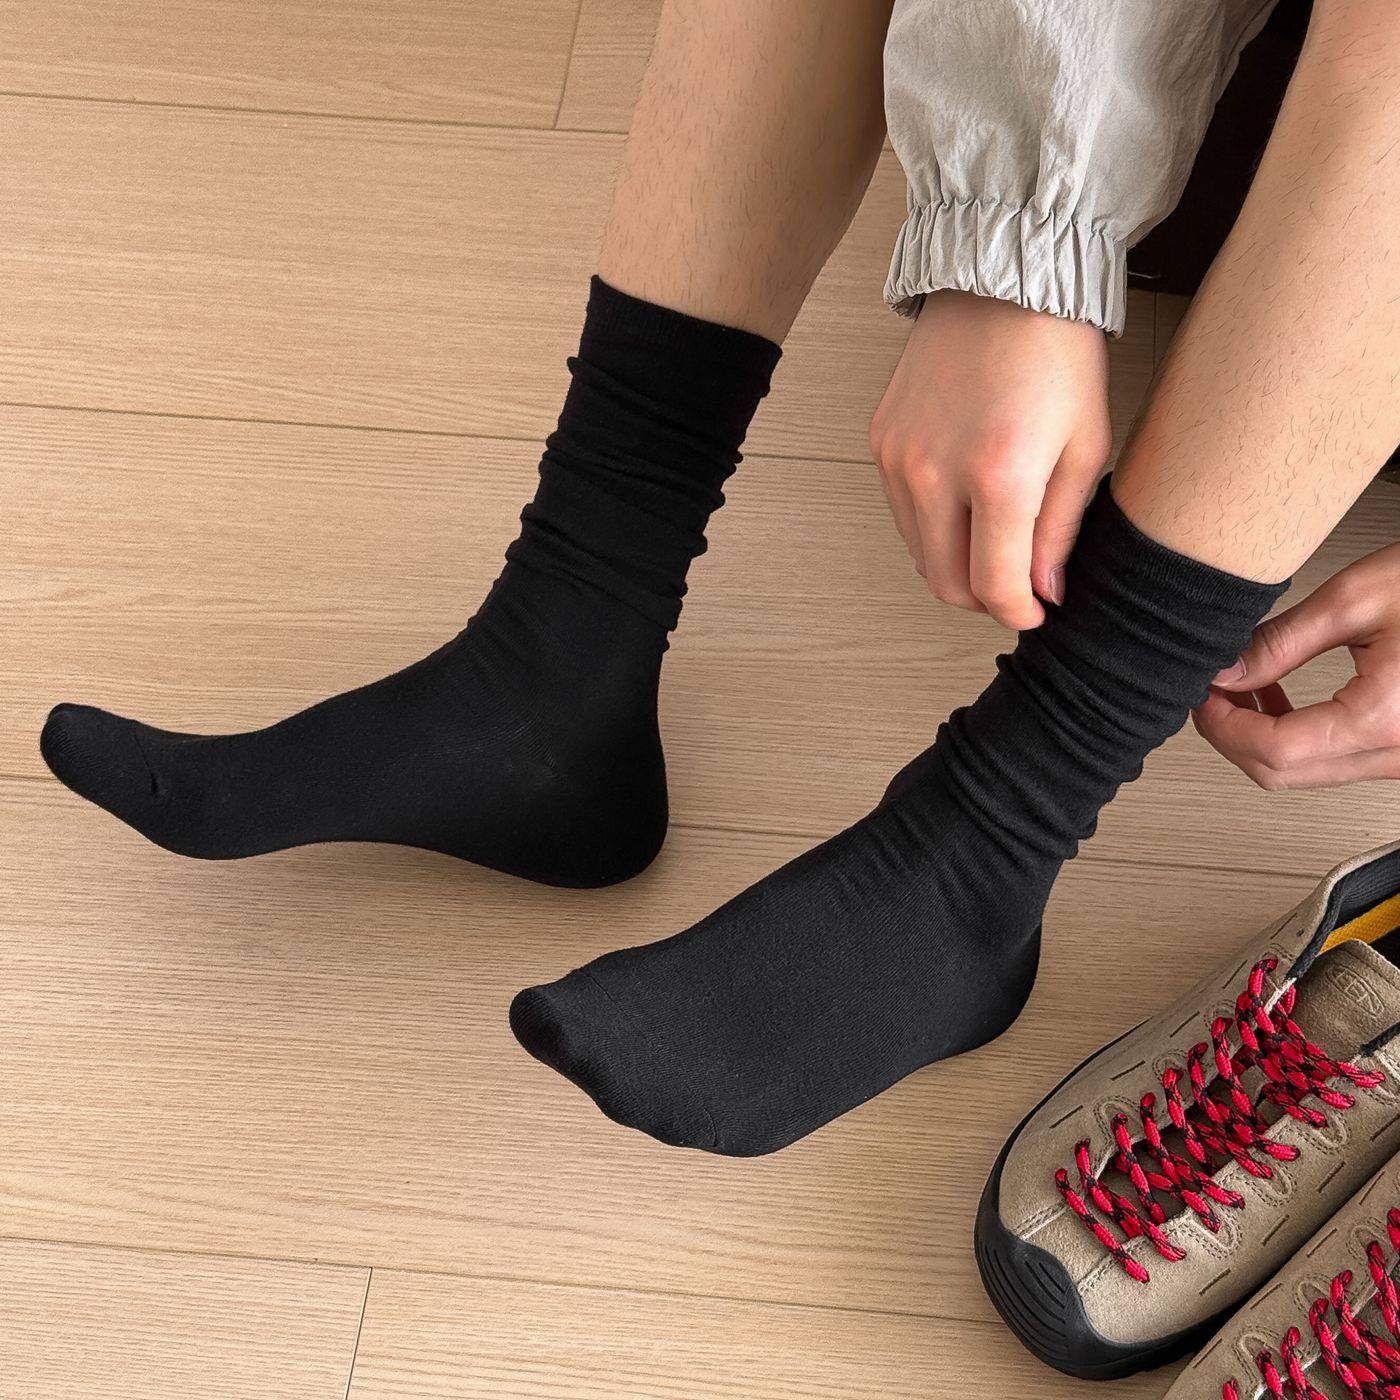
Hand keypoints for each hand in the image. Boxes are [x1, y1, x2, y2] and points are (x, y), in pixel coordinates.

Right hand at [868, 289, 1111, 629]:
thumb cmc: (1057, 355)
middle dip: (984, 598)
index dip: (1017, 613)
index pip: (994, 586)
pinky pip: (903, 514)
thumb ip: (1059, 531)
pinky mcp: (881, 443)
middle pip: (946, 583)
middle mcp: (937, 474)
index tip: (1035, 612)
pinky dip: (933, 526)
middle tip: (1016, 584)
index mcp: (1000, 476)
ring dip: (956, 564)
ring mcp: (900, 460)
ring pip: (919, 554)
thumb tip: (1042, 592)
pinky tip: (965, 502)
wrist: (1003, 282)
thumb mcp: (1085, 447)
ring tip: (993, 540)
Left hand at [1193, 545, 1399, 789]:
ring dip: (1257, 737)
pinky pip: (1331, 760)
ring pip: (1303, 773)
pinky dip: (1291, 737)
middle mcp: (1399, 751)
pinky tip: (1274, 697)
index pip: (1274, 750)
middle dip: (1231, 734)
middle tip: (1208, 690)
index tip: (1201, 693)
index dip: (1222, 724)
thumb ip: (1279, 642)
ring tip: (1238, 685)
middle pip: (1281, 774)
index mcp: (1385, 717)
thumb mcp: (1354, 599)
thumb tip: (1223, 669)